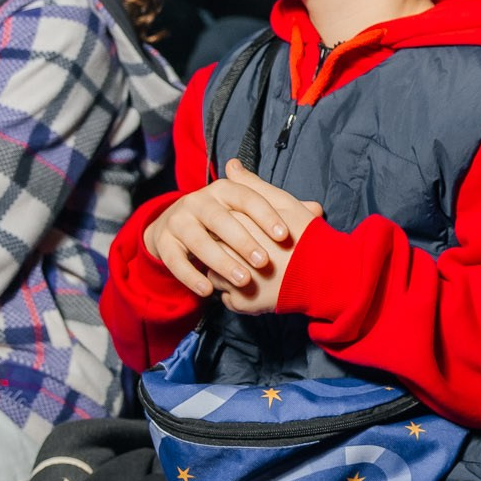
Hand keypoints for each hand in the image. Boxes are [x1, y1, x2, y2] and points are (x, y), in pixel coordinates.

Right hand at [141, 161, 320, 302]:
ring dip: (221, 261)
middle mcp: (200, 200)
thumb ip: (282, 211)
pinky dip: (191, 276)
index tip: (285, 237)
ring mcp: (179, 220)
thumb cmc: (228, 219)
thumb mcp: (253, 211)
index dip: (267, 216)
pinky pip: (176, 260)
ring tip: (243, 281)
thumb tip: (316, 209)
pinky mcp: (164, 242)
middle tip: (265, 262)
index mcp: (226, 189)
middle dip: (244, 241)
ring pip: (198, 240)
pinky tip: (208, 291)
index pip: (248, 198)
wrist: (178, 225)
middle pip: (221, 219)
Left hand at [211, 165, 323, 314]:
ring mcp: (235, 282)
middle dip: (226, 248)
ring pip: (215, 273)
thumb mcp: (284, 204)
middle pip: (213, 248)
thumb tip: (231, 164)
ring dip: (226, 271)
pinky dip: (235, 293)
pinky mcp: (241, 304)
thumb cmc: (308, 237)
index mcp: (240, 227)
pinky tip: (254, 286)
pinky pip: (226, 297)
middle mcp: (232, 254)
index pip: (218, 223)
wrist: (328, 275)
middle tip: (249, 249)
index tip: (250, 230)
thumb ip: (253, 185)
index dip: (232, 226)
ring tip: (251, 267)